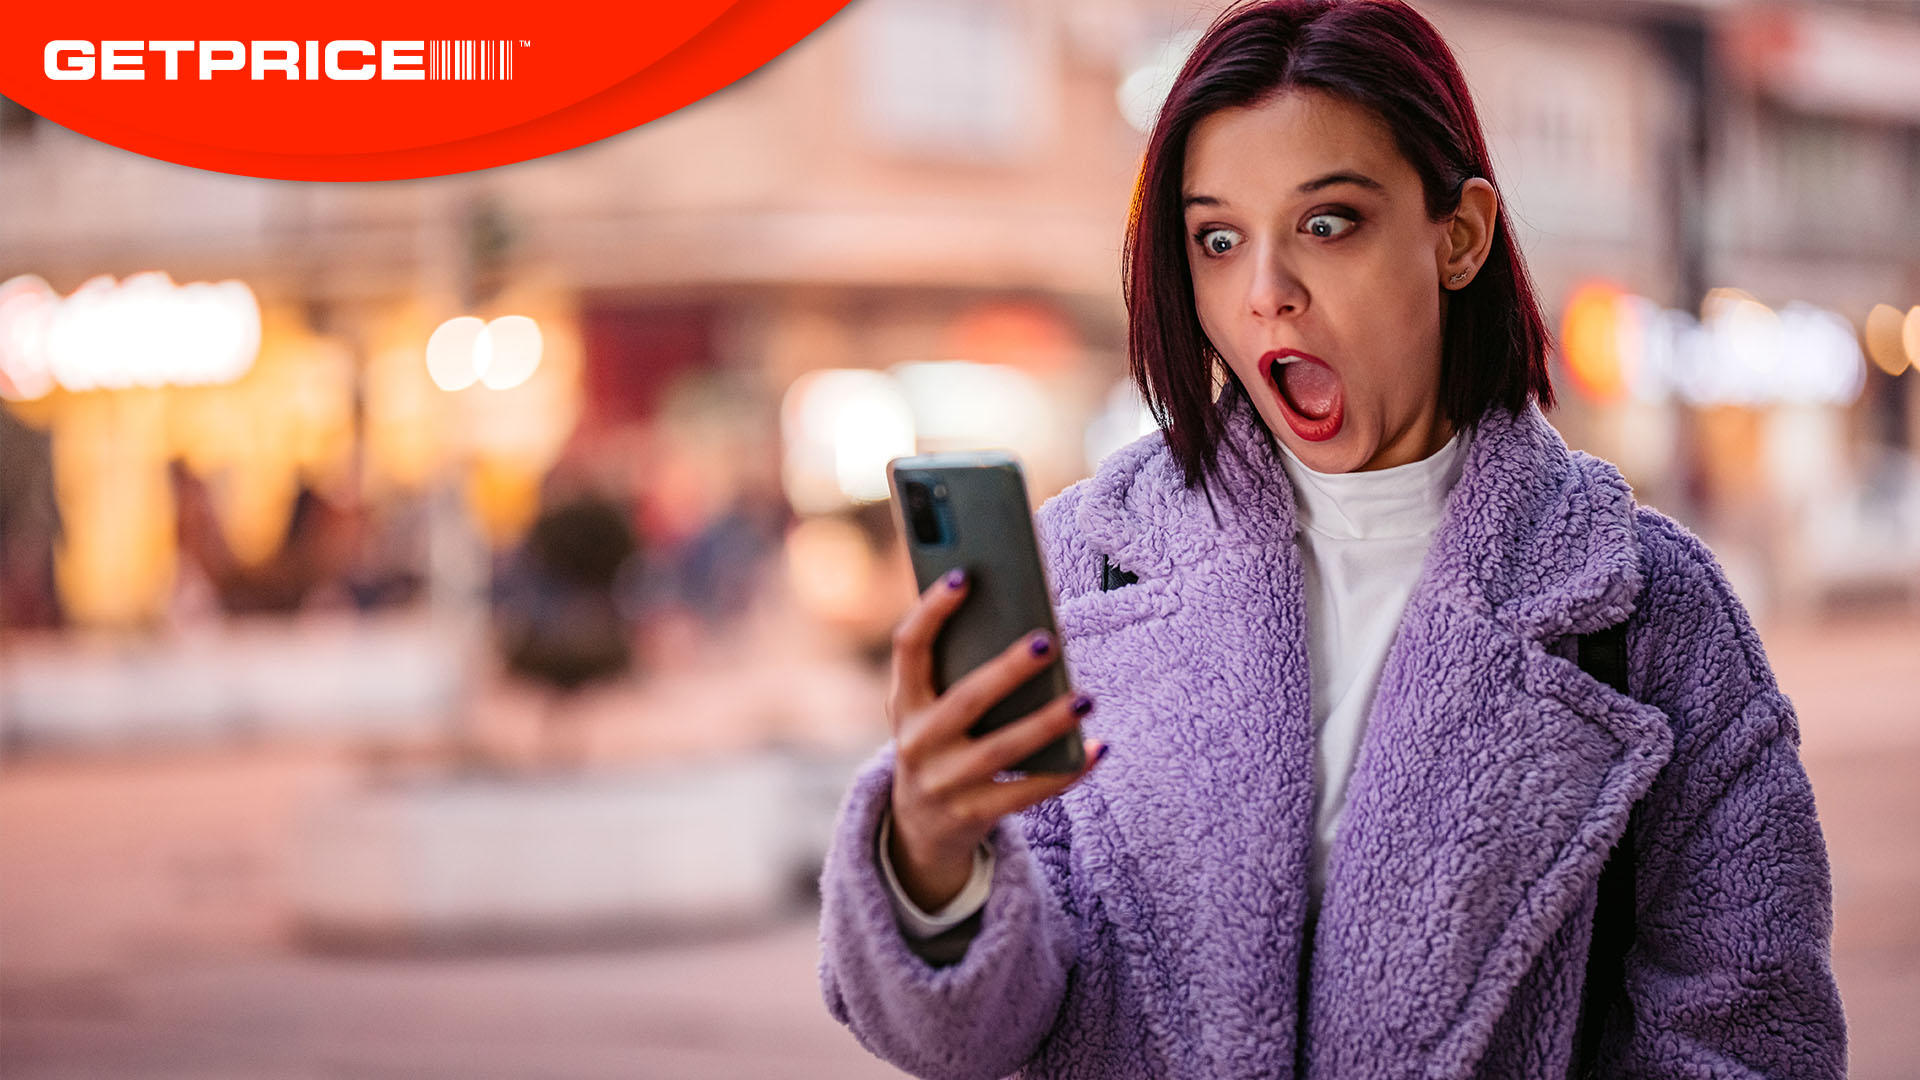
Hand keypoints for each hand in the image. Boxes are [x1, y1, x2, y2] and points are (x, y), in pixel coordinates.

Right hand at [884, 568, 1104, 911]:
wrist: (918, 826)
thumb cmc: (941, 742)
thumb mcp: (931, 709)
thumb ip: (959, 671)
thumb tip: (1026, 624)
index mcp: (904, 702)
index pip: (908, 647)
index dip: (932, 611)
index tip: (965, 575)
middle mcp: (916, 743)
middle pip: (966, 700)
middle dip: (1008, 670)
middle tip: (1049, 640)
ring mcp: (942, 783)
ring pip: (1002, 750)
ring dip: (1047, 722)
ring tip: (1087, 698)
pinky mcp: (972, 815)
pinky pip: (1027, 792)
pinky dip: (1066, 771)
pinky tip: (1098, 747)